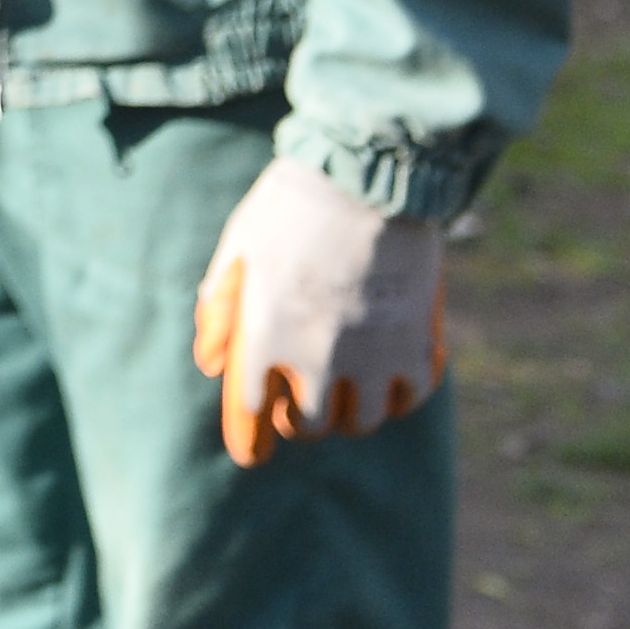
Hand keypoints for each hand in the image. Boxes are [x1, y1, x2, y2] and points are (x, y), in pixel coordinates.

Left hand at [191, 153, 444, 465]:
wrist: (366, 176)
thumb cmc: (289, 208)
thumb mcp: (236, 249)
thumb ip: (218, 309)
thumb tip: (212, 363)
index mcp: (264, 335)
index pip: (249, 415)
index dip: (249, 439)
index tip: (251, 452)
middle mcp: (318, 357)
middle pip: (310, 426)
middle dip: (300, 419)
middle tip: (299, 400)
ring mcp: (373, 356)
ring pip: (362, 421)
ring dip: (348, 411)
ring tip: (343, 388)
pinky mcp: (417, 345)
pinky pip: (409, 397)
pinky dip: (396, 395)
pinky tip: (387, 375)